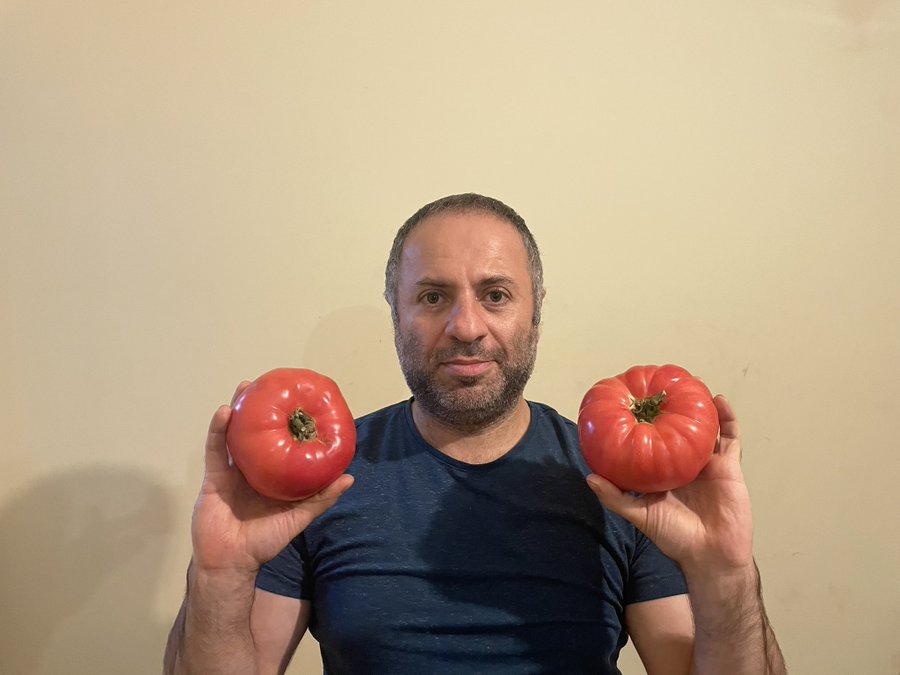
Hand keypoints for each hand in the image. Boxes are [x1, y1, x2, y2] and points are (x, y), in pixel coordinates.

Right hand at [190, 382, 353, 574]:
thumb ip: (321, 499)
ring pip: (235, 435)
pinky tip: (224, 412)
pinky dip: (218, 430)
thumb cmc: (265, 541)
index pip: (282, 445)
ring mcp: (232, 471)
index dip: (289, 424)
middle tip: (268, 385)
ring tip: (245, 387)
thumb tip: (349, 478)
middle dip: (262, 410)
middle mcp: (253, 470)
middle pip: (258, 434)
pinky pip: (215, 449)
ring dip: (238, 410)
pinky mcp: (213, 476)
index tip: (298, 401)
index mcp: (273, 477)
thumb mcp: (298, 518)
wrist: (231, 562)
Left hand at [587, 395, 752, 574]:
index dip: (644, 423)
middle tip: (662, 384)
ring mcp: (706, 463)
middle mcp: (683, 464)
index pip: (651, 442)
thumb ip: (616, 498)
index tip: (634, 401)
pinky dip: (727, 418)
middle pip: (677, 430)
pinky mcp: (728, 466)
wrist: (712, 556)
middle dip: (671, 409)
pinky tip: (718, 400)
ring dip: (700, 407)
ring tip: (692, 383)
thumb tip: (590, 477)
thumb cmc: (674, 538)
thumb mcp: (640, 516)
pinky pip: (730, 437)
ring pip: (704, 429)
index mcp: (663, 472)